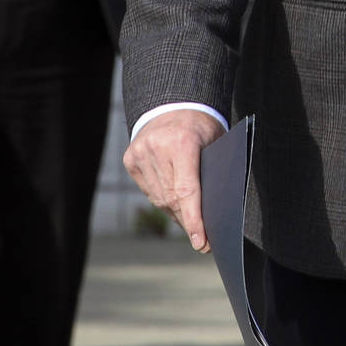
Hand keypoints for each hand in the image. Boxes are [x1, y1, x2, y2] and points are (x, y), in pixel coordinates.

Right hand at [122, 109, 225, 252]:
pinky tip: (174, 201)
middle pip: (172, 199)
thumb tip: (213, 215)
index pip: (187, 191)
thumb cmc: (202, 127)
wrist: (173, 103)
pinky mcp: (130, 159)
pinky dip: (163, 199)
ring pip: (159, 199)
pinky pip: (149, 191)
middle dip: (189, 220)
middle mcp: (157, 147)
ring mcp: (140, 153)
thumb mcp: (216, 143)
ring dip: (176, 212)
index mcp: (182, 143)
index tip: (201, 243)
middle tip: (203, 238)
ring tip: (190, 221)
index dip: (195, 220)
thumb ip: (213, 174)